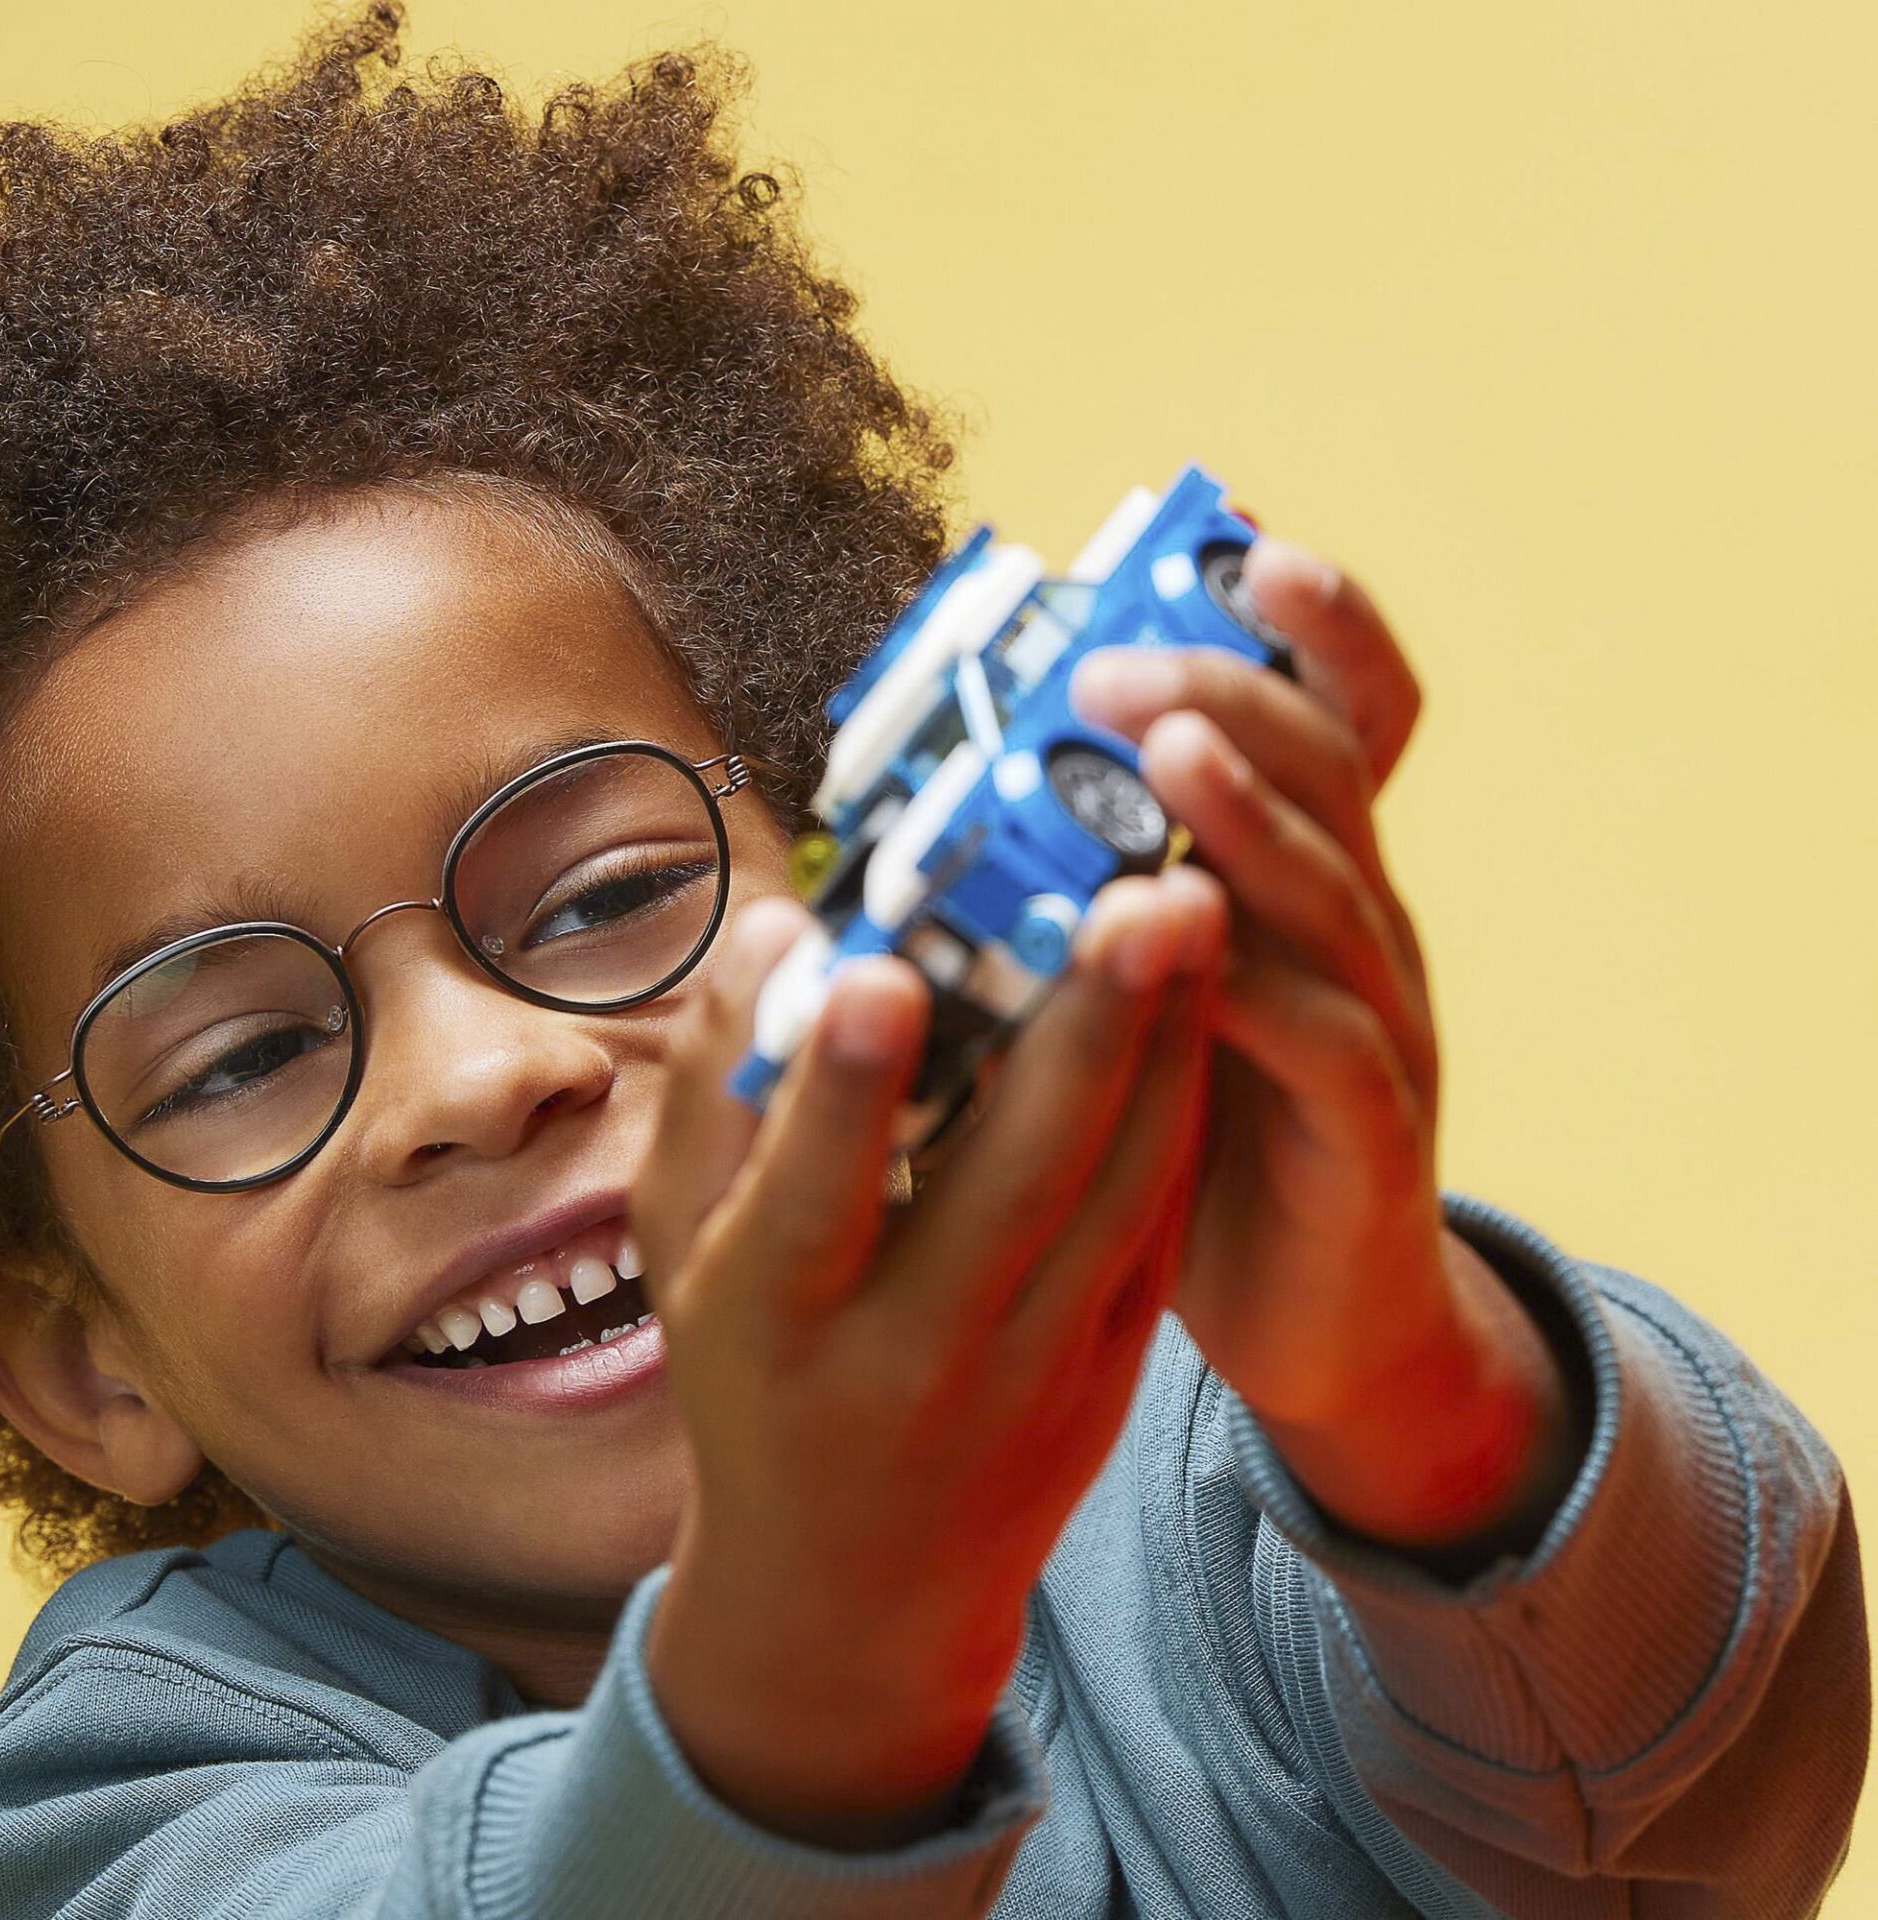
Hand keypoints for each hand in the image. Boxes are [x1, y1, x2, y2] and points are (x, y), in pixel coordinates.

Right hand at [632, 871, 1222, 1848]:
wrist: (858, 1589)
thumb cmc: (752, 1378)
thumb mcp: (685, 1254)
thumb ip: (718, 1094)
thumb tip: (777, 926)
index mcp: (774, 1321)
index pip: (810, 1200)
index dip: (845, 1089)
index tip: (885, 971)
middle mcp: (911, 1353)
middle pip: (1014, 1183)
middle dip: (1083, 1030)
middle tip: (1139, 893)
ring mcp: (1029, 1371)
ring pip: (1118, 1195)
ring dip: (1167, 1049)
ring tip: (1197, 910)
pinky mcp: (1110, 1373)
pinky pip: (1156, 1229)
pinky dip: (1182, 1114)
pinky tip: (1205, 1006)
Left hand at [1071, 536, 1576, 1552]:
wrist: (1311, 1318)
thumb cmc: (1199, 1132)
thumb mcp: (1151, 990)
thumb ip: (1093, 901)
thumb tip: (949, 806)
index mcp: (1300, 879)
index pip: (1340, 721)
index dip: (1315, 631)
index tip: (1248, 547)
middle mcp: (1355, 924)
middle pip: (1327, 770)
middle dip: (1234, 692)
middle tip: (1120, 658)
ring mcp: (1379, 1020)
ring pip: (1331, 888)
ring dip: (1250, 810)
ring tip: (1169, 743)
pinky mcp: (1370, 1129)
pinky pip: (1323, 1041)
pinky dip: (1253, 988)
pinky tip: (1182, 948)